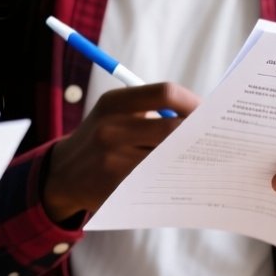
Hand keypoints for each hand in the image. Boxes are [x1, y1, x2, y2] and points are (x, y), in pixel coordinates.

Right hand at [42, 82, 197, 220]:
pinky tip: (180, 177)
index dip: (192, 102)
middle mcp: (111, 126)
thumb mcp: (113, 115)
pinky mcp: (116, 183)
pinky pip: (157, 178)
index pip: (165, 92)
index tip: (207, 113)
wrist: (63, 173)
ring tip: (201, 159)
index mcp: (114, 102)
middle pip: (173, 127)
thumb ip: (149, 111)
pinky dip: (173, 177)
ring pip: (168, 156)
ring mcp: (113, 157)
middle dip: (197, 135)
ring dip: (188, 159)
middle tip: (212, 141)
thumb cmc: (101, 139)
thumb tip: (202, 117)